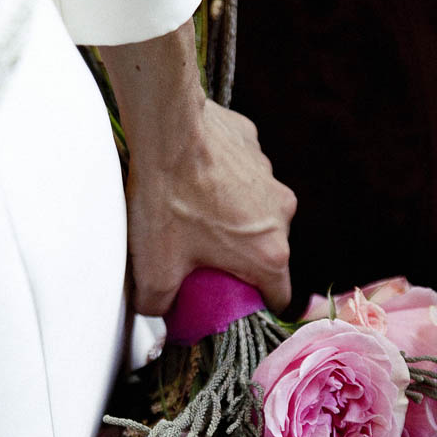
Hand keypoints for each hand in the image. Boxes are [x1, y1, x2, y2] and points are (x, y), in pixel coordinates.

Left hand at [99, 21, 295, 317]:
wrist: (166, 127)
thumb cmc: (167, 199)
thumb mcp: (154, 269)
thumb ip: (158, 304)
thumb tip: (157, 310)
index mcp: (269, 254)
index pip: (278, 297)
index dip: (255, 306)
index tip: (232, 303)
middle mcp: (281, 216)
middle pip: (265, 253)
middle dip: (238, 259)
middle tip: (199, 256)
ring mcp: (271, 178)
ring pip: (255, 213)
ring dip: (232, 218)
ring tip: (191, 211)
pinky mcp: (254, 147)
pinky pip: (242, 176)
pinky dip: (223, 182)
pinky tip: (193, 178)